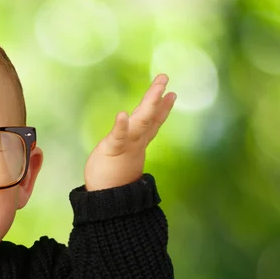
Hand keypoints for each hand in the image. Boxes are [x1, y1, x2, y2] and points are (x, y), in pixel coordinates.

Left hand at [83, 74, 175, 190]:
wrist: (108, 200)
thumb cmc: (111, 180)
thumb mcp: (122, 160)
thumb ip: (128, 150)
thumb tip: (130, 147)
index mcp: (136, 142)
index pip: (152, 122)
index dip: (162, 109)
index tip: (171, 94)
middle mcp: (134, 141)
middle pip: (149, 116)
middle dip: (156, 97)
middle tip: (164, 77)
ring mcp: (126, 145)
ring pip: (140, 122)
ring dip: (149, 103)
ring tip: (157, 87)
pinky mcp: (112, 150)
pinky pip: (118, 136)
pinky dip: (121, 126)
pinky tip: (122, 114)